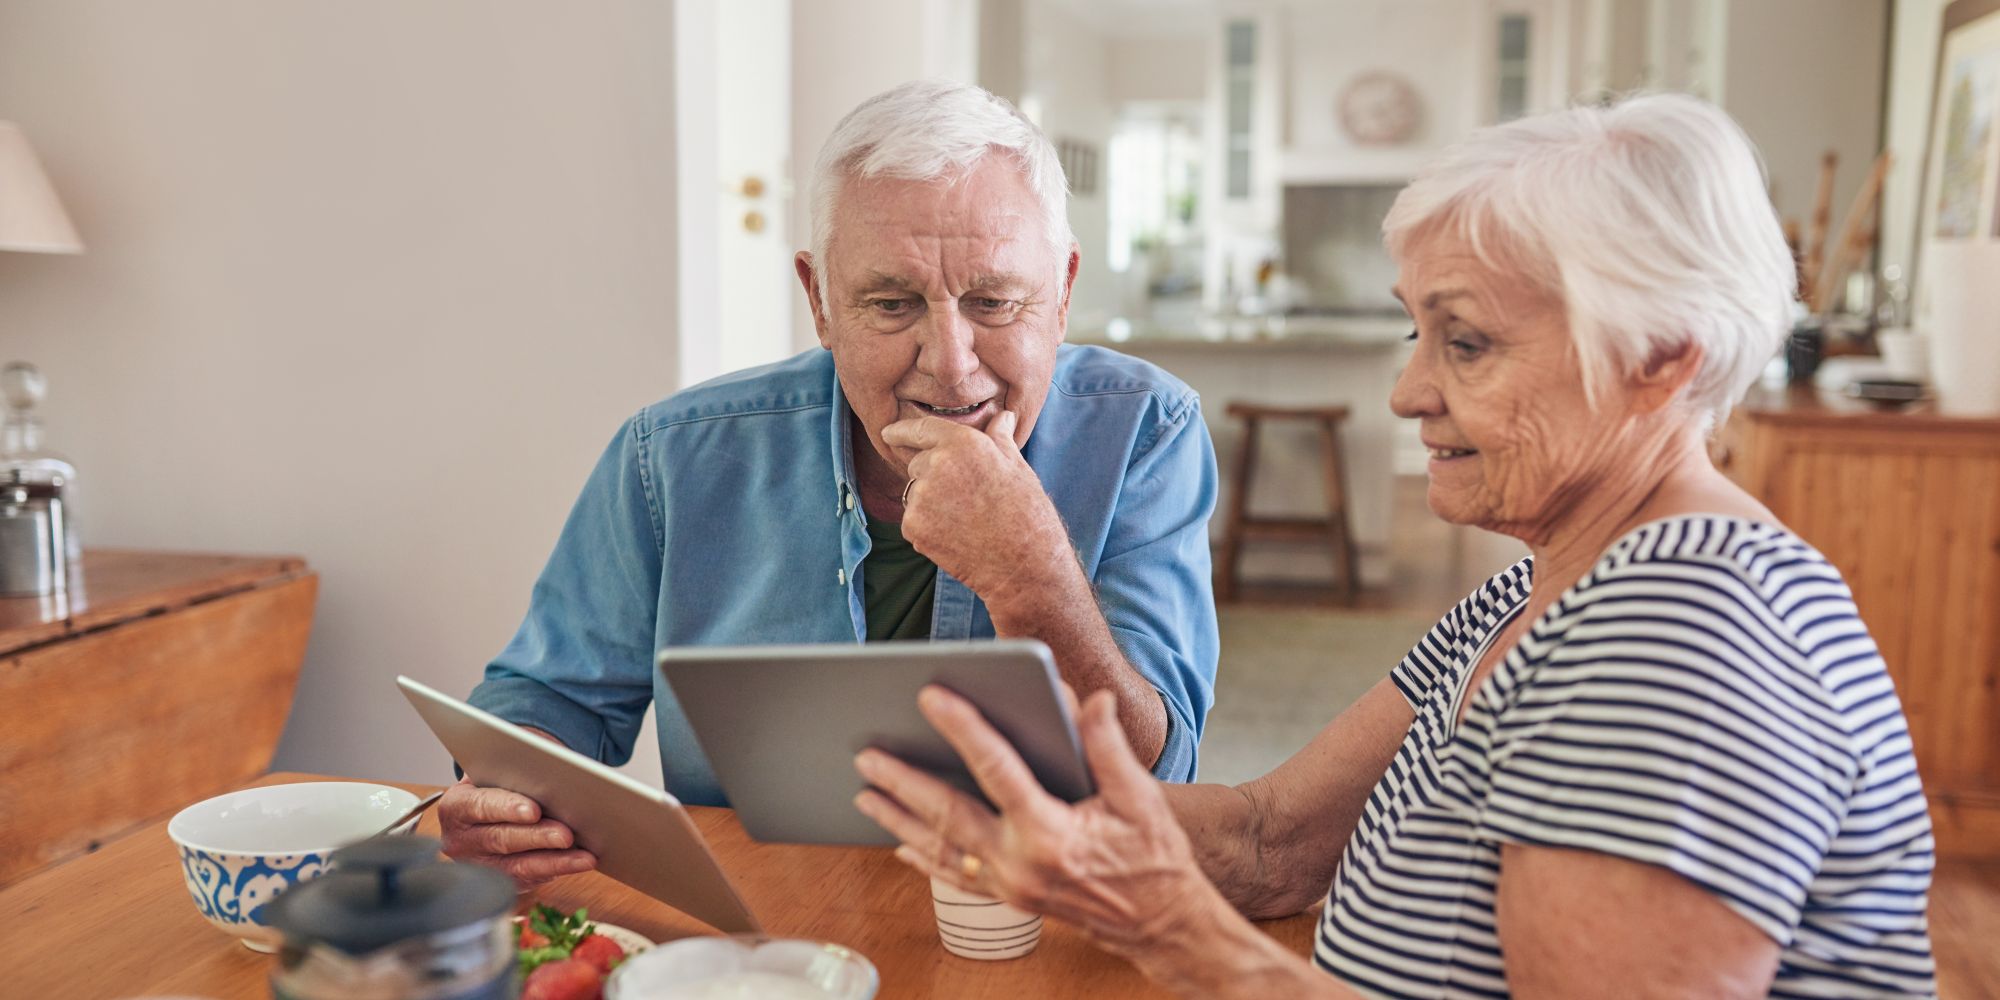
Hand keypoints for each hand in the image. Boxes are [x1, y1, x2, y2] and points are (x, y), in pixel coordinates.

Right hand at [438, 776, 596, 886]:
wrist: (494, 803)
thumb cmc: (500, 780)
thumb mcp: (499, 769)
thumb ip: (514, 770)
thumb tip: (549, 773)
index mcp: (456, 807)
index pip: (479, 806)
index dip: (507, 808)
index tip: (534, 810)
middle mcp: (461, 841)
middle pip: (501, 840)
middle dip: (537, 837)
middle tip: (566, 835)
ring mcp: (480, 865)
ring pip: (518, 867)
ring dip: (554, 862)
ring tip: (583, 857)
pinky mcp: (500, 880)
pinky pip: (530, 879)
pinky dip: (557, 870)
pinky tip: (580, 863)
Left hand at [852, 686, 1223, 968]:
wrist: (1160, 923)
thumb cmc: (1154, 859)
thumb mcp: (1139, 797)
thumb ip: (1109, 746)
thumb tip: (1091, 700)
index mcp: (1050, 833)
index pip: (995, 769)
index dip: (963, 728)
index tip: (930, 697)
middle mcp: (1020, 863)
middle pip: (948, 813)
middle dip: (903, 781)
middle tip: (868, 754)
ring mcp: (1010, 885)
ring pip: (941, 848)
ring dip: (900, 819)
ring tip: (865, 792)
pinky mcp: (1010, 897)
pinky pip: (955, 877)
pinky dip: (925, 858)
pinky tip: (900, 844)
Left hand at [882, 410, 1074, 606]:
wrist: (1023, 563)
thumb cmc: (1027, 513)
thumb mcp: (1017, 467)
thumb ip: (999, 439)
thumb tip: (1002, 417)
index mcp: (964, 443)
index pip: (922, 429)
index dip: (901, 430)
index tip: (888, 433)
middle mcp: (938, 464)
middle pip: (917, 464)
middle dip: (933, 477)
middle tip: (965, 499)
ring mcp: (922, 496)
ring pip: (916, 494)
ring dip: (931, 503)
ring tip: (965, 520)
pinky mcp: (913, 526)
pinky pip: (913, 520)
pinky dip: (928, 528)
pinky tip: (956, 536)